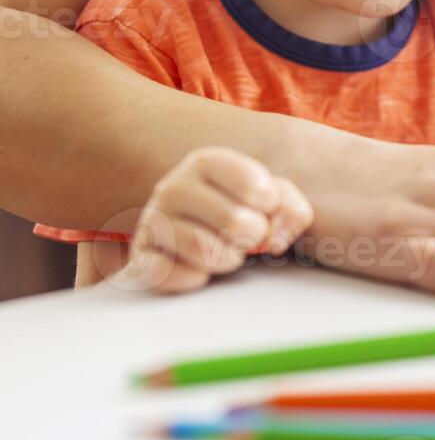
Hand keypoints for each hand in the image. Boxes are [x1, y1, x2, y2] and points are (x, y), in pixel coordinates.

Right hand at [116, 147, 312, 293]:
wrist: (195, 230)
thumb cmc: (241, 209)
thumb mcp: (273, 198)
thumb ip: (289, 209)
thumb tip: (275, 238)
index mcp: (207, 162)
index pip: (256, 187)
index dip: (271, 206)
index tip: (264, 207)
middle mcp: (174, 186)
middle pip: (237, 222)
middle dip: (254, 237)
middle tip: (247, 236)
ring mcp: (153, 220)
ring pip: (206, 251)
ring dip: (228, 260)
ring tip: (226, 251)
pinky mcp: (140, 255)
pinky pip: (167, 273)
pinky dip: (192, 278)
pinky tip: (198, 269)